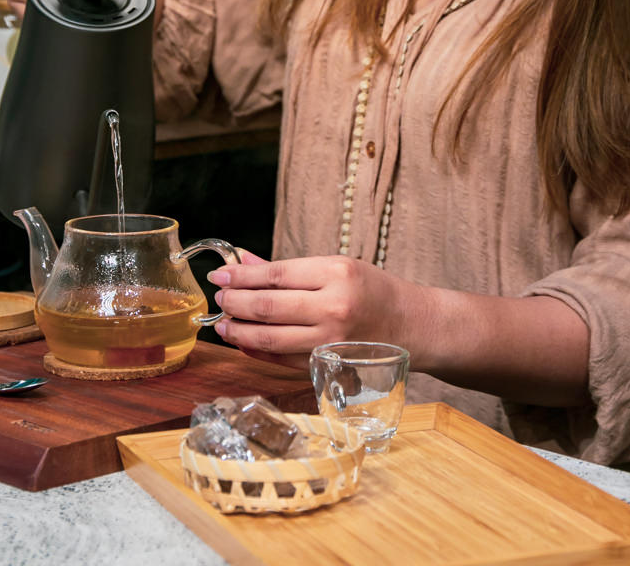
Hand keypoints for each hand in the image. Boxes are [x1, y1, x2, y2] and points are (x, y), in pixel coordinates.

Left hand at [206, 251, 413, 371]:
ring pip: (270, 338)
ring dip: (239, 331)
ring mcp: (330, 341)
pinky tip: (243, 343)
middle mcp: (334, 308)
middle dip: (235, 302)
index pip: (276, 275)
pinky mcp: (327, 366)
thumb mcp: (335, 266)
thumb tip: (241, 263)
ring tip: (224, 323)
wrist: (410, 325)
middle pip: (268, 307)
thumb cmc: (371, 290)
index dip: (241, 276)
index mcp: (336, 274)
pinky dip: (256, 352)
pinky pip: (281, 359)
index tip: (219, 275)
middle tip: (219, 298)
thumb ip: (286, 270)